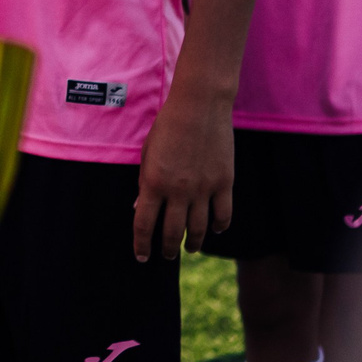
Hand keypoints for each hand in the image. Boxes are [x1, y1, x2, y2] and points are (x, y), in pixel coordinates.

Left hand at [132, 84, 232, 258]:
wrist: (199, 106)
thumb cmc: (168, 126)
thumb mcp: (147, 153)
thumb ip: (144, 182)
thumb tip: (138, 207)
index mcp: (153, 183)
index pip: (144, 224)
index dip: (141, 244)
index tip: (142, 256)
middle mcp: (178, 191)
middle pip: (172, 233)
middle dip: (168, 249)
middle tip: (168, 256)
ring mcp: (203, 189)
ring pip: (199, 230)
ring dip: (193, 244)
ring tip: (190, 248)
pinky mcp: (224, 182)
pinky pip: (223, 215)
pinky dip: (219, 227)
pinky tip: (215, 230)